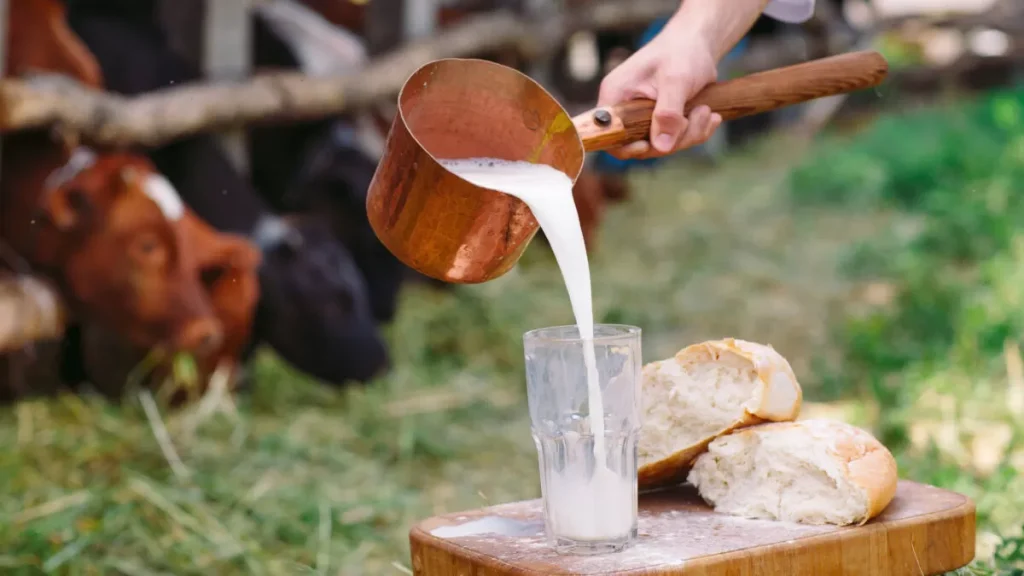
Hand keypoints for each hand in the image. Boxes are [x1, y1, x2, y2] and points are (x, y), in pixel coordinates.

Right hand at [597, 29, 722, 159]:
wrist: (697, 42)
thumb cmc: (682, 52)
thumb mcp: (676, 81)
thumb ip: (668, 113)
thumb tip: (661, 146)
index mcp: (616, 97)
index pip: (609, 134)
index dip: (625, 147)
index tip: (648, 146)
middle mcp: (625, 110)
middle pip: (640, 145)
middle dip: (674, 138)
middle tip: (699, 114)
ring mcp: (643, 117)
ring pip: (662, 145)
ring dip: (690, 134)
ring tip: (706, 110)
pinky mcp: (660, 122)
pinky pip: (675, 140)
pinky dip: (695, 132)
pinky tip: (709, 116)